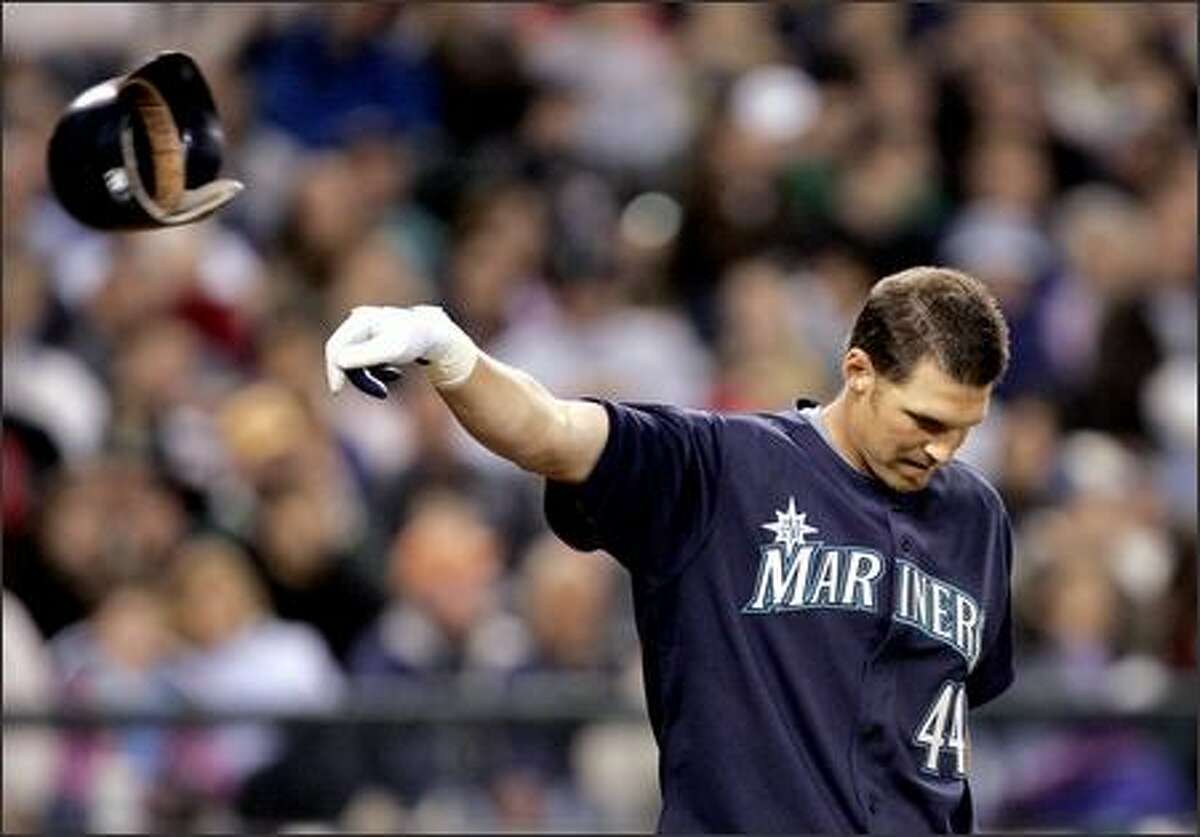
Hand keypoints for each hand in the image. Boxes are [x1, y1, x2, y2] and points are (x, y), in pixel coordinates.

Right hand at [324, 305, 478, 398]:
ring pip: (354, 361)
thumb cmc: (416, 342)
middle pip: (343, 356)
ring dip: (370, 376)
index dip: (333, 370)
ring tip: (395, 378)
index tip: (337, 391)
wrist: (437, 337)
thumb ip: (365, 356)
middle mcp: (359, 322)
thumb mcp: (391, 351)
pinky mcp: (371, 339)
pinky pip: (364, 361)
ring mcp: (365, 330)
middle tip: (381, 393)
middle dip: (360, 377)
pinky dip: (377, 372)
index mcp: (361, 320)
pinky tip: (395, 373)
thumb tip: (339, 362)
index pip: (336, 347)